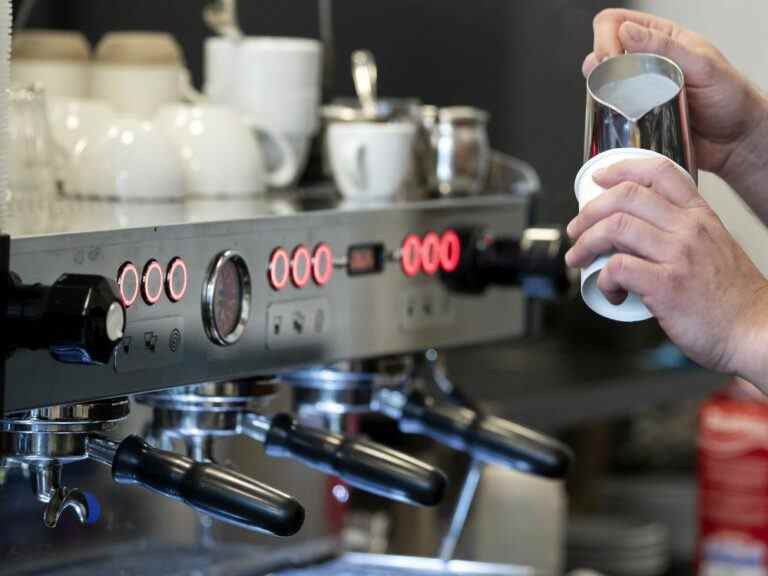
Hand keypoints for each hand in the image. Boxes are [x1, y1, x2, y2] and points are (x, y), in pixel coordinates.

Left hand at [565, 156, 767, 385]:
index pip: (659, 172)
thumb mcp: (714, 248)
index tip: (599, 179)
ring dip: (585, 243)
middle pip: (625, 197)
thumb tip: (636, 236)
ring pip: (614, 228)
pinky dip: (603, 279)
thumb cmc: (731, 297)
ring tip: (578, 258)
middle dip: (589, 212)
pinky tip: (610, 291)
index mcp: (700, 216)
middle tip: (576, 229)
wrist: (755, 330)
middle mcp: (688, 229)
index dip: (621, 169)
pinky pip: (617, 268)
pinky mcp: (666, 286)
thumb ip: (681, 235)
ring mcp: (677, 256)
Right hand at [583, 9, 767, 178]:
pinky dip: (606, 117)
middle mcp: (644, 63)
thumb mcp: (702, 65)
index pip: (616, 23)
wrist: (736, 140)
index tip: (611, 59)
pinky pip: (608, 115)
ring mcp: (636, 92)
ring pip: (601, 85)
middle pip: (601, 53)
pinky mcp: (633, 118)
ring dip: (601, 92)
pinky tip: (618, 120)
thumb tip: (627, 31)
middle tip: (613, 83)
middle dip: (599, 66)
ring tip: (618, 102)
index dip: (605, 38)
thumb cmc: (730, 98)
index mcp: (662, 40)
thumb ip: (665, 47)